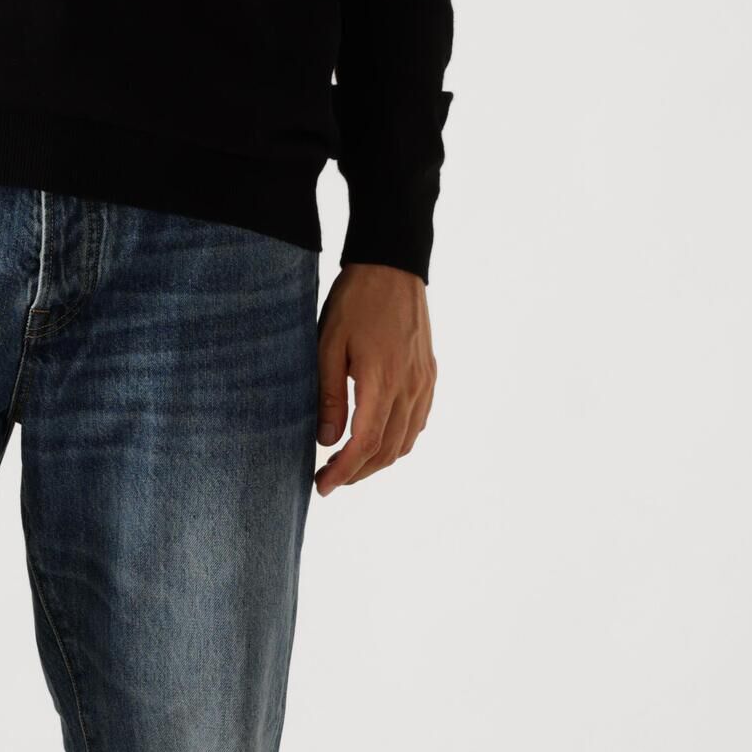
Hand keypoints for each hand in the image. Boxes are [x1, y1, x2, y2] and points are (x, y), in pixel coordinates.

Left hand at [313, 264, 435, 493]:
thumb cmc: (355, 301)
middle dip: (358, 473)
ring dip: (378, 460)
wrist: (392, 266)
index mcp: (382, 382)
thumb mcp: (328, 345)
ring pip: (406, 441)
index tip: (322, 486)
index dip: (343, 472)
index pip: (365, 445)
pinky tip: (377, 438)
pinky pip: (418, 421)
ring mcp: (424, 382)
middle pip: (387, 451)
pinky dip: (397, 440)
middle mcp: (410, 388)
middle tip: (329, 478)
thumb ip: (328, 396)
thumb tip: (326, 441)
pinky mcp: (429, 374)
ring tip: (349, 464)